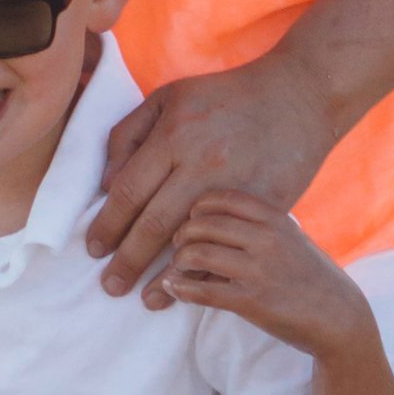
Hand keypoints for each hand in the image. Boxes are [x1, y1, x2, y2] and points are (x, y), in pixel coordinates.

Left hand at [87, 51, 339, 303]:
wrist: (299, 96)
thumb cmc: (226, 96)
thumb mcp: (169, 98)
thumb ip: (129, 136)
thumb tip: (107, 186)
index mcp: (175, 136)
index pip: (129, 191)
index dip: (107, 224)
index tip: (94, 249)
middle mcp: (203, 164)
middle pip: (153, 223)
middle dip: (127, 260)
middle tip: (111, 286)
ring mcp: (238, 187)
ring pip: (190, 243)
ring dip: (163, 276)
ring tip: (144, 298)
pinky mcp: (267, 206)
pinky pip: (231, 246)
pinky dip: (206, 272)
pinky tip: (189, 288)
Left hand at [158, 188, 373, 358]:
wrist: (340, 317)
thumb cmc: (312, 276)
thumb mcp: (293, 237)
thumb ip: (261, 224)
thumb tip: (216, 215)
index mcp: (275, 219)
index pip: (222, 198)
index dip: (198, 206)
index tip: (191, 218)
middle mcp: (266, 239)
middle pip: (202, 223)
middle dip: (181, 234)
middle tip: (178, 246)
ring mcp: (259, 270)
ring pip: (196, 253)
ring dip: (178, 262)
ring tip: (176, 269)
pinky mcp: (251, 302)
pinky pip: (202, 291)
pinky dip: (179, 288)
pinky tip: (174, 288)